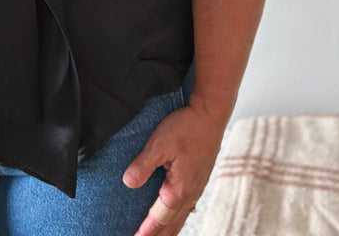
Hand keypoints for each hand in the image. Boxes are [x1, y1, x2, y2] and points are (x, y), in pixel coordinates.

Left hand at [122, 104, 223, 235]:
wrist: (210, 114)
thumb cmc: (187, 126)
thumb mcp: (159, 143)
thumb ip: (143, 164)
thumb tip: (128, 183)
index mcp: (179, 188)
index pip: (159, 218)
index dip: (146, 231)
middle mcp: (190, 192)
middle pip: (171, 223)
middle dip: (157, 235)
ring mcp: (196, 186)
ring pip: (180, 216)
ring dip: (168, 228)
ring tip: (158, 235)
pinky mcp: (199, 178)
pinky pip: (186, 205)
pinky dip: (177, 216)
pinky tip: (173, 213)